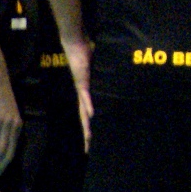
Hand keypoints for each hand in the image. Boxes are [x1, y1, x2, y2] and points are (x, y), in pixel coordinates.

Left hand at [64, 35, 94, 150]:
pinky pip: (86, 96)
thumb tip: (116, 71)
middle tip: (88, 149)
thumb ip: (103, 71)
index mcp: (85, 92)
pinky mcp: (82, 81)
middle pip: (84, 118)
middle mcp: (82, 94)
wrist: (74, 42)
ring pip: (83, 111)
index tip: (91, 140)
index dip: (88, 126)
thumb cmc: (85, 51)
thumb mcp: (97, 65)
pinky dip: (89, 105)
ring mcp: (81, 88)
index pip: (86, 113)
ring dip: (86, 125)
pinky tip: (92, 115)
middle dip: (86, 134)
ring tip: (89, 138)